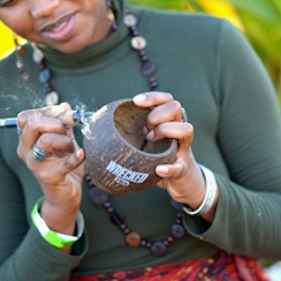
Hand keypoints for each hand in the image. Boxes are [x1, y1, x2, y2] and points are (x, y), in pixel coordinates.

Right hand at [17, 103, 84, 233]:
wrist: (65, 196)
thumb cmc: (63, 166)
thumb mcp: (63, 142)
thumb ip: (63, 125)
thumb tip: (65, 106)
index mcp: (26, 140)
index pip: (24, 117)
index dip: (44, 111)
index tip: (61, 113)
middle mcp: (26, 151)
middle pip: (32, 124)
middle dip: (55, 122)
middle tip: (67, 130)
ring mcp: (35, 165)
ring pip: (46, 141)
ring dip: (65, 140)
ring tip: (73, 148)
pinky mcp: (48, 177)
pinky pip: (64, 163)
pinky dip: (76, 157)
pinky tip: (81, 154)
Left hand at [132, 92, 218, 219]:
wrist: (181, 182)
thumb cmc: (157, 158)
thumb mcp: (145, 143)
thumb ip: (130, 134)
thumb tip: (93, 128)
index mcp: (169, 122)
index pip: (166, 99)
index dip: (152, 97)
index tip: (136, 101)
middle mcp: (179, 131)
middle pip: (176, 107)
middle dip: (156, 115)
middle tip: (144, 130)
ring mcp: (184, 149)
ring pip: (186, 129)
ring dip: (166, 131)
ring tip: (150, 141)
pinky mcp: (184, 169)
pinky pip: (179, 166)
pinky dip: (169, 168)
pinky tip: (159, 169)